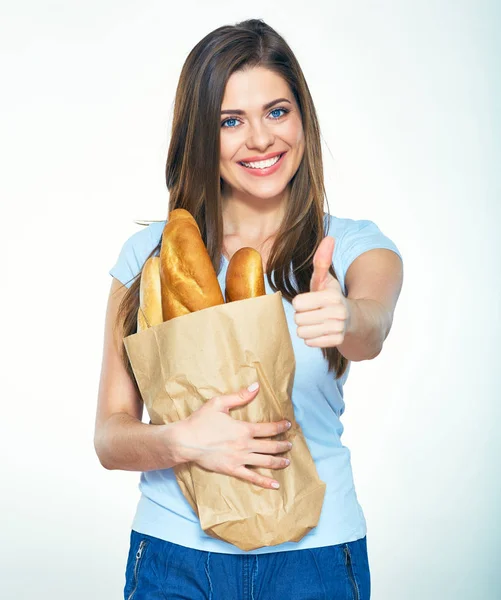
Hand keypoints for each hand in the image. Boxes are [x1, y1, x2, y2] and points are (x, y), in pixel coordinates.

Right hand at [173, 382, 292, 489]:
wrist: (185, 441)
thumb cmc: (200, 421)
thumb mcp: (219, 403)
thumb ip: (239, 396)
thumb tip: (256, 387)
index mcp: (244, 429)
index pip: (269, 429)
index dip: (281, 426)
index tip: (288, 424)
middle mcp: (245, 445)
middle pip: (271, 446)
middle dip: (283, 445)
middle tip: (290, 444)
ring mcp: (240, 459)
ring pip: (265, 462)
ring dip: (278, 461)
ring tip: (287, 461)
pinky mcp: (232, 470)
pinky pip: (252, 477)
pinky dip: (265, 481)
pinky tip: (275, 484)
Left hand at [292, 236, 349, 347]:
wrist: (356, 320)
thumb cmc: (333, 298)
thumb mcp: (326, 280)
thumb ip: (322, 261)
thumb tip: (329, 237)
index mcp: (332, 296)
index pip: (298, 303)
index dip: (301, 303)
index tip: (311, 302)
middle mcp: (337, 313)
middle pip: (298, 319)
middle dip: (303, 316)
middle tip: (314, 313)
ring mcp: (338, 329)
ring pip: (302, 333)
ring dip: (306, 328)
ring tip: (317, 322)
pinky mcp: (337, 342)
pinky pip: (310, 342)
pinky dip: (313, 338)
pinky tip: (322, 331)